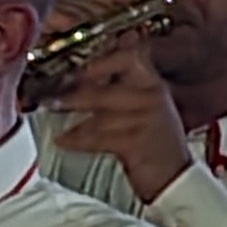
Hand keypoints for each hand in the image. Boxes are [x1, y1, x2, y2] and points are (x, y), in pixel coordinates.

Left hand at [43, 43, 191, 208]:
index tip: (80, 65)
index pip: (130, 57)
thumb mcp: (149, 105)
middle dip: (75, 91)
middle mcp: (152, 98)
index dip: (103, 60)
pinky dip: (76, 139)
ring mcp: (145, 120)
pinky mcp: (135, 144)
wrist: (176, 178)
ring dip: (70, 113)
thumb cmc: (158, 142)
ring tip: (51, 109)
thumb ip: (130, 82)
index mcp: (154, 85)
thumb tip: (114, 49)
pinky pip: (97, 138)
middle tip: (52, 91)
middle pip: (106, 88)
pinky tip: (62, 139)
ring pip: (98, 114)